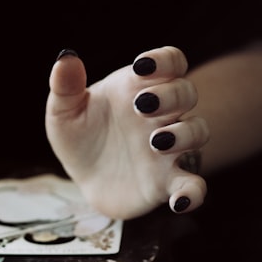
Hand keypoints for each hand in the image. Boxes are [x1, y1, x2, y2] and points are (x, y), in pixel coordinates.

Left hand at [45, 47, 208, 219]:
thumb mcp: (64, 112)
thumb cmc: (81, 137)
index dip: (164, 60)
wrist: (86, 178)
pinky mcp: (168, 182)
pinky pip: (194, 186)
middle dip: (171, 95)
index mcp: (138, 89)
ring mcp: (170, 148)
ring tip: (156, 141)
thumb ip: (65, 86)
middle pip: (186, 92)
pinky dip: (194, 194)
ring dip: (184, 134)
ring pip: (197, 130)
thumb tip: (65, 58)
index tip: (143, 66)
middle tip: (142, 105)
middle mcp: (161, 115)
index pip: (169, 62)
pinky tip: (179, 203)